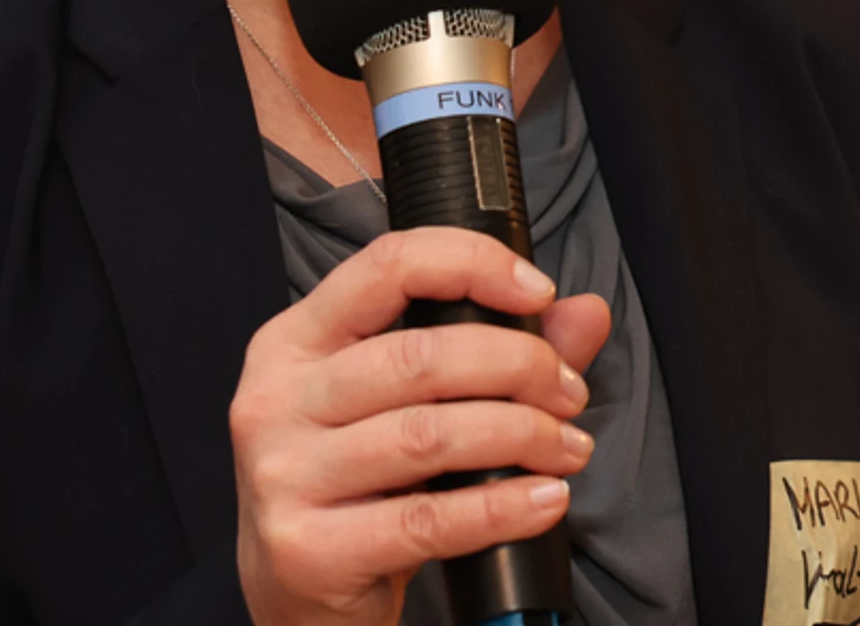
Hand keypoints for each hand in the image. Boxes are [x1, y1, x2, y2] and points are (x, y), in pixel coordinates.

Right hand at [231, 227, 612, 625]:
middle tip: (567, 393)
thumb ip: (496, 351)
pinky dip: (501, 507)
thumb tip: (584, 312)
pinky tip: (542, 500)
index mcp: (293, 342)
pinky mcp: (309, 548)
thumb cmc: (357, 486)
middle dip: (518, 366)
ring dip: (521, 435)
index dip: (471, 266)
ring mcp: (284, 474)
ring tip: (566, 447)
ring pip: (428, 434)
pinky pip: (426, 520)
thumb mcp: (406, 406)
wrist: (298, 597)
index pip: (386, 266)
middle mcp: (275, 399)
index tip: (538, 292)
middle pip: (418, 356)